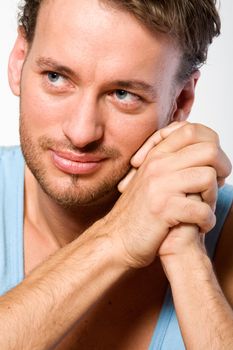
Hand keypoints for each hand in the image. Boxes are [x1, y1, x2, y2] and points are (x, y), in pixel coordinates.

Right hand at [107, 122, 230, 268]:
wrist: (117, 238)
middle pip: (209, 149)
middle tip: (218, 183)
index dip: (211, 144)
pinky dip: (207, 221)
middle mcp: (157, 165)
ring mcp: (159, 185)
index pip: (192, 130)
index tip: (211, 164)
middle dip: (222, 167)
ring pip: (208, 177)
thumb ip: (171, 160)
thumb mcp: (151, 177)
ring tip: (205, 208)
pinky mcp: (163, 209)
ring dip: (214, 196)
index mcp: (156, 155)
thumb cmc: (139, 211)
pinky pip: (202, 209)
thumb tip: (206, 150)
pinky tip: (199, 225)